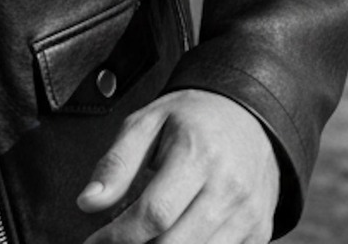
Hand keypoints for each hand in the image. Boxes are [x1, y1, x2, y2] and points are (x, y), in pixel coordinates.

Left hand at [78, 88, 277, 242]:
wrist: (250, 116)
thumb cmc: (192, 119)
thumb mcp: (148, 122)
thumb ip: (116, 162)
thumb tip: (88, 202)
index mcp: (197, 154)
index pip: (154, 214)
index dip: (118, 236)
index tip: (94, 241)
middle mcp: (228, 188)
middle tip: (118, 239)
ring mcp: (248, 215)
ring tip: (145, 236)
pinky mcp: (259, 233)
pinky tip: (176, 236)